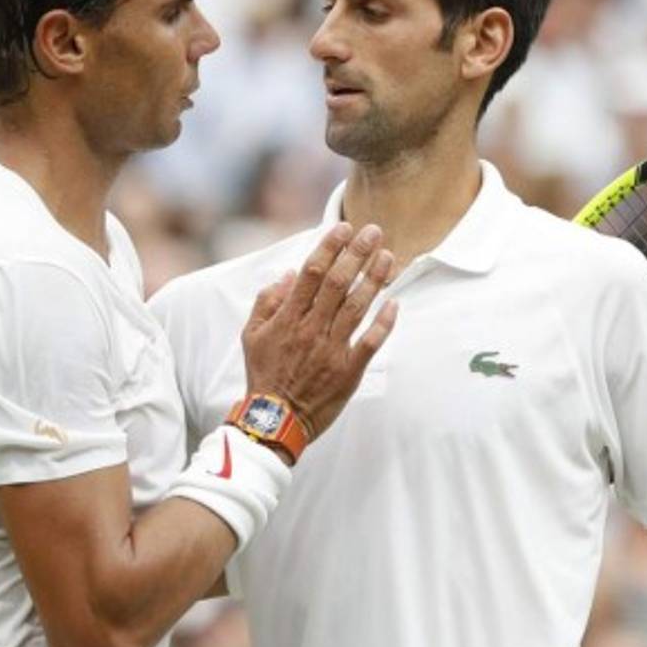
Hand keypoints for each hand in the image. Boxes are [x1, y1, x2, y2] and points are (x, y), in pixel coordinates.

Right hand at [241, 223, 396, 441]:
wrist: (275, 419)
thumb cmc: (263, 374)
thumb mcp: (252, 335)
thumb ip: (268, 301)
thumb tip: (288, 274)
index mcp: (288, 318)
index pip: (311, 273)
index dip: (329, 247)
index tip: (344, 227)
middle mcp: (311, 329)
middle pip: (338, 283)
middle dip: (357, 253)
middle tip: (374, 231)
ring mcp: (331, 350)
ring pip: (357, 307)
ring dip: (374, 279)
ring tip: (388, 256)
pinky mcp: (348, 370)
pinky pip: (370, 342)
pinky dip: (383, 323)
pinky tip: (394, 303)